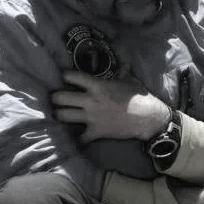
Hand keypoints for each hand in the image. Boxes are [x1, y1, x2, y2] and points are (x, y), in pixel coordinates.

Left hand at [50, 68, 170, 143]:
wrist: (148, 118)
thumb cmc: (140, 97)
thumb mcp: (131, 81)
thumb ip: (123, 73)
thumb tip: (125, 65)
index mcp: (98, 86)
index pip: (73, 77)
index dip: (65, 75)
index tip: (64, 76)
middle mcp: (90, 100)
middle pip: (61, 98)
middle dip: (55, 97)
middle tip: (56, 98)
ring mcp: (91, 117)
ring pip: (64, 116)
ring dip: (60, 114)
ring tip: (59, 113)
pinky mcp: (96, 132)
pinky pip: (80, 138)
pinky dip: (78, 138)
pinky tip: (78, 137)